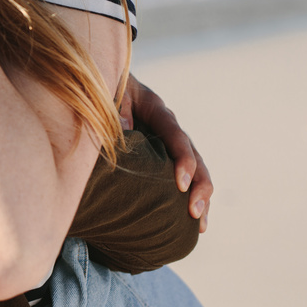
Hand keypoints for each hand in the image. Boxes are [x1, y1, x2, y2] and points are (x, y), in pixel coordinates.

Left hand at [120, 75, 212, 232]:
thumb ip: (116, 109)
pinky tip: (192, 221)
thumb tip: (124, 129)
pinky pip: (185, 175)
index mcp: (156, 110)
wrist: (107, 81)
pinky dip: (190, 196)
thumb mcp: (109, 93)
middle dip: (198, 186)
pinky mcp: (164, 153)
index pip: (176, 136)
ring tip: (200, 225)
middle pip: (194, 157)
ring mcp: (169, 141)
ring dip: (200, 196)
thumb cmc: (106, 88)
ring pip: (196, 169)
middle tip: (194, 213)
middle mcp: (169, 127)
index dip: (183, 160)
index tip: (180, 185)